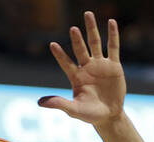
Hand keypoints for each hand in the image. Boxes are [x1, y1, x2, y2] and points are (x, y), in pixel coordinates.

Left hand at [38, 11, 125, 126]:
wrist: (109, 115)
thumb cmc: (90, 113)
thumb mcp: (74, 110)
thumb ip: (59, 104)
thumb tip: (40, 102)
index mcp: (76, 76)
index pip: (66, 63)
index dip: (60, 55)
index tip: (52, 44)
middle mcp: (86, 67)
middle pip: (80, 49)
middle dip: (77, 39)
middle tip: (73, 28)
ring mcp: (100, 65)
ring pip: (95, 43)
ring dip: (91, 29)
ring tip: (88, 14)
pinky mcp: (114, 66)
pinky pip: (113, 47)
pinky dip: (113, 35)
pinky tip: (111, 22)